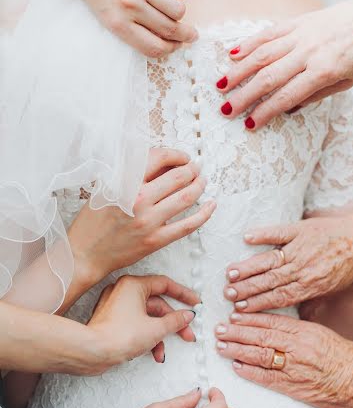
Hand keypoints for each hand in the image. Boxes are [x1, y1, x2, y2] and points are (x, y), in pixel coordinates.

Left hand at [51, 0, 197, 55]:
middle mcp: (130, 7)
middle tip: (191, 34)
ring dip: (180, 12)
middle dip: (185, 35)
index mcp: (118, 24)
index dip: (170, 50)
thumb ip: (132, 30)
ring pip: (178, 10)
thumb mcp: (108, 17)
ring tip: (174, 7)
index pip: (154, 48)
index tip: (177, 46)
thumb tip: (163, 39)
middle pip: (170, 30)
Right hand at [69, 148, 215, 297]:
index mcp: (124, 182)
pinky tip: (211, 205)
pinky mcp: (156, 240)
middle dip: (192, 169)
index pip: (158, 158)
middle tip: (196, 168)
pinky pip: (187, 225)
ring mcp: (149, 221)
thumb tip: (161, 163)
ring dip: (199, 186)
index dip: (176, 154)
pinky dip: (204, 214)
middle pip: (178, 177)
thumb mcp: (105, 187)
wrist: (85, 253)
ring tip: (202, 181)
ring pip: (186, 197)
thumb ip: (129, 174)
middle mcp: (138, 199)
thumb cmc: (93, 220)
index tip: (182, 156)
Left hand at [86, 274, 198, 372]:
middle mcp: (123, 291)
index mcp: (133, 285)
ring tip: (163, 350)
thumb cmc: (117, 336)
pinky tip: (152, 352)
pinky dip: (146, 336)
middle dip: (172, 323)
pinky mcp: (112, 320)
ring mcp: (116, 306)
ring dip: (159, 334)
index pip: (165, 284)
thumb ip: (175, 320)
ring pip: (147, 317)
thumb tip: (187, 316)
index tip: (195, 303)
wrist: (92, 352)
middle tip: (186, 333)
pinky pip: (136, 324)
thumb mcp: (155, 329)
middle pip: (157, 304)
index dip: (183, 294)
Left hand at [215, 312, 352, 407]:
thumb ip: (295, 329)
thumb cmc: (344, 357)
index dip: (248, 318)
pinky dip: (249, 371)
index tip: (232, 315)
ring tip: (221, 346)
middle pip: (260, 336)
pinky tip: (236, 366)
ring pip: (259, 355)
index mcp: (303, 330)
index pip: (270, 321)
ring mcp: (294, 367)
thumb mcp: (320, 333)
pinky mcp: (294, 387)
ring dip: (237, 350)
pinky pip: (267, 378)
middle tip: (219, 329)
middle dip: (236, 332)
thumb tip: (271, 325)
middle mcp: (297, 347)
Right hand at [216, 0, 352, 128]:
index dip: (266, 112)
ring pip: (263, 54)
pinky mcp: (299, 22)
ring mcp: (302, 35)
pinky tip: (233, 54)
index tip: (250, 125)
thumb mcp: (348, 82)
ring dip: (239, 71)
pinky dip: (250, 43)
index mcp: (324, 71)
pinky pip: (270, 33)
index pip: (287, 96)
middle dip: (244, 96)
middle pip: (269, 78)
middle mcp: (309, 52)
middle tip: (226, 110)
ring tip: (220, 85)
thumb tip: (287, 108)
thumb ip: (316, 95)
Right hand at [224, 207, 352, 311]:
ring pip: (269, 260)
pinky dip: (262, 234)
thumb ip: (311, 297)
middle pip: (269, 281)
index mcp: (311, 284)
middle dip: (247, 288)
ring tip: (230, 273)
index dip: (257, 304)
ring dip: (249, 266)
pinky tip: (247, 237)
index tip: (239, 309)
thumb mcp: (336, 288)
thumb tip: (291, 311)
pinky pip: (278, 232)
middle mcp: (303, 267)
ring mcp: (301, 246)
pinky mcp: (301, 228)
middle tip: (227, 293)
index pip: (279, 297)